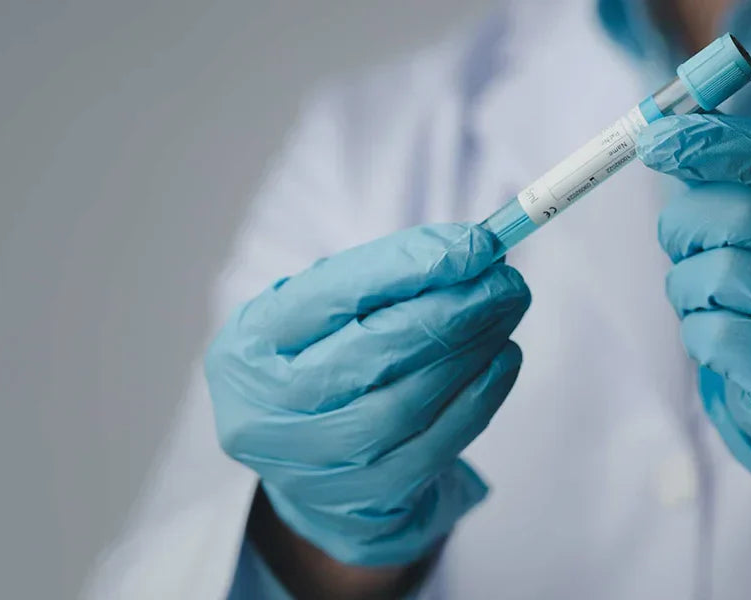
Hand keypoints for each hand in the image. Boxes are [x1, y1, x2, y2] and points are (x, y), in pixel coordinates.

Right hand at [205, 223, 530, 565]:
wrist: (308, 462)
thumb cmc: (321, 361)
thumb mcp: (325, 312)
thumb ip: (385, 276)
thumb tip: (473, 250)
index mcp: (245, 350)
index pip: (330, 295)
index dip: (409, 266)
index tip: (475, 244)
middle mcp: (266, 413)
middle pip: (372, 353)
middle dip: (451, 309)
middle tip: (504, 279)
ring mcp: (313, 465)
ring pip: (407, 403)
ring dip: (471, 350)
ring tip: (506, 309)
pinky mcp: (364, 498)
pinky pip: (434, 448)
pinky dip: (479, 398)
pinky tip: (503, 358)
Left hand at [638, 114, 750, 515]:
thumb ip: (741, 165)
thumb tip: (667, 134)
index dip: (720, 143)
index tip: (656, 140)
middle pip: (744, 214)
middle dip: (686, 224)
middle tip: (684, 240)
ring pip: (720, 274)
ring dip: (688, 284)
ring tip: (718, 299)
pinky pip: (714, 334)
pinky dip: (699, 333)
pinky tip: (733, 344)